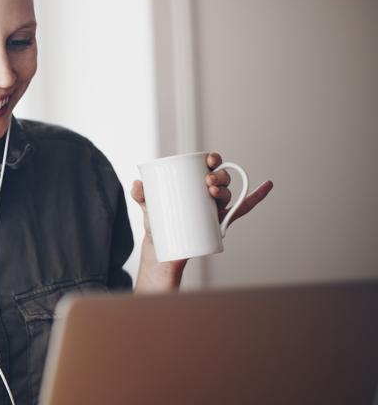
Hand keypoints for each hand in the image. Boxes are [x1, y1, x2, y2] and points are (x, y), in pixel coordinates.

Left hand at [131, 152, 273, 290]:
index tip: (209, 160)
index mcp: (193, 180)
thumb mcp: (147, 206)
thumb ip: (140, 194)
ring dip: (226, 189)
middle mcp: (208, 190)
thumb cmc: (157, 220)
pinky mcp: (221, 221)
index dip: (212, 159)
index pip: (207, 164)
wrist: (163, 245)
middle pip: (222, 177)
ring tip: (212, 193)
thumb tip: (137, 184)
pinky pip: (243, 207)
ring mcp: (216, 206)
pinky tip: (267, 185)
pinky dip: (257, 196)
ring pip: (229, 193)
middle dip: (219, 176)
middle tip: (207, 182)